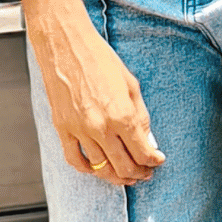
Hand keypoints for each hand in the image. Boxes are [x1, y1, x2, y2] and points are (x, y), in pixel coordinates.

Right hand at [26, 2, 165, 188]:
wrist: (66, 46)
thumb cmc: (99, 58)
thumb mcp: (131, 84)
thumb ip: (141, 116)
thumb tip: (148, 141)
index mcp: (122, 114)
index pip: (143, 152)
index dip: (154, 161)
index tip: (157, 160)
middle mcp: (101, 127)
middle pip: (124, 166)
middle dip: (139, 173)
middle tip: (145, 172)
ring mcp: (80, 130)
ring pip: (101, 169)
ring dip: (117, 176)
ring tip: (126, 174)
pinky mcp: (63, 129)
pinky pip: (75, 160)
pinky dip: (89, 170)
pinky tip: (98, 168)